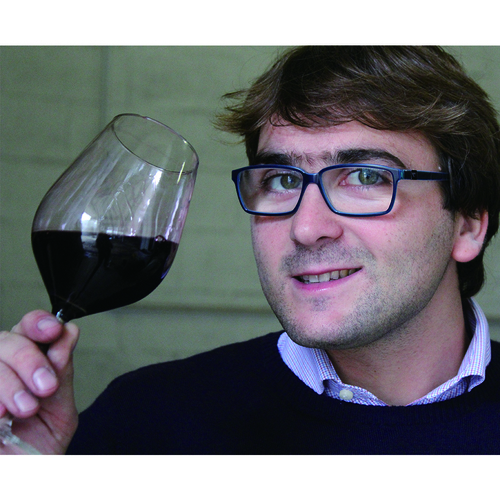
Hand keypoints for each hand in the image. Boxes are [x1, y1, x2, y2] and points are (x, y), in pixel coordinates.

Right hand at [0, 310, 78, 453]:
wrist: (20, 482)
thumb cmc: (36, 451)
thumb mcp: (59, 412)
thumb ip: (62, 373)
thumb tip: (69, 332)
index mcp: (25, 365)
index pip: (28, 327)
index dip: (39, 322)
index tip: (55, 330)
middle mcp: (0, 369)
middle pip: (6, 339)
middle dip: (30, 359)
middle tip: (46, 386)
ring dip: (9, 382)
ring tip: (26, 409)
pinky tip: (0, 416)